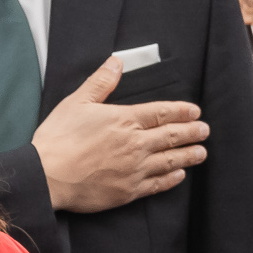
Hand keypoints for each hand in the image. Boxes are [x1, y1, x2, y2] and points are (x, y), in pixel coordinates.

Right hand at [30, 58, 208, 213]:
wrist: (47, 176)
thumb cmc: (58, 138)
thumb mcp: (76, 102)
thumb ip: (101, 82)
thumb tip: (117, 61)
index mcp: (124, 120)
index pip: (162, 113)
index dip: (181, 111)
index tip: (195, 112)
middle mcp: (135, 144)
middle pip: (172, 136)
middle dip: (192, 132)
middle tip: (205, 130)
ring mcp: (134, 169)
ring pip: (170, 161)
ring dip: (189, 155)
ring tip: (201, 152)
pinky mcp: (128, 191)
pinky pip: (157, 184)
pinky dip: (171, 179)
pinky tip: (179, 175)